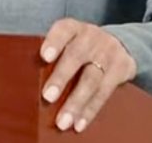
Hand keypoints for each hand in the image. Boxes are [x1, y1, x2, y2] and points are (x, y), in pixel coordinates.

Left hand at [40, 18, 136, 132]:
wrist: (119, 43)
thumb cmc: (81, 45)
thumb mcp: (69, 40)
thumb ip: (54, 54)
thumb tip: (30, 79)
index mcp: (74, 28)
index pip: (63, 30)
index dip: (54, 42)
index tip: (44, 56)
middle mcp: (91, 37)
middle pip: (76, 56)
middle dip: (62, 77)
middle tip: (48, 96)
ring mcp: (108, 53)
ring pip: (92, 79)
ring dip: (76, 102)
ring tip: (63, 121)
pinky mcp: (121, 69)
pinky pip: (104, 93)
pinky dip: (90, 110)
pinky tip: (79, 123)